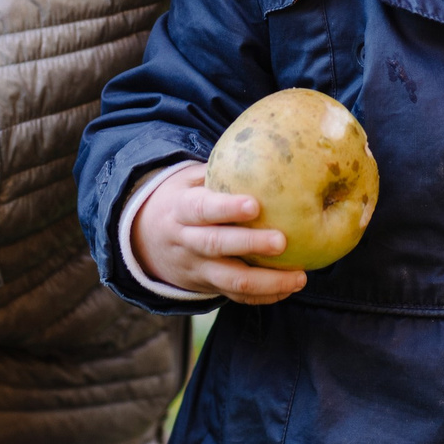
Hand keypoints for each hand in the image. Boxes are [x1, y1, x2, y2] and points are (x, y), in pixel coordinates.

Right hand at [130, 162, 308, 304]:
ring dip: (266, 281)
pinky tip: (289, 288)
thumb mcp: (189, 180)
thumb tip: (268, 147)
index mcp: (181, 209)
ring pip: (229, 281)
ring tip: (299, 278)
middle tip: (282, 241)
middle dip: (250, 245)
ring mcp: (196, 268)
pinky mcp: (207, 286)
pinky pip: (235, 297)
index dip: (226, 208)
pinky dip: (263, 296)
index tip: (255, 205)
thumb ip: (220, 171)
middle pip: (215, 245)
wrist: (145, 239)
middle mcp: (186, 241)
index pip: (201, 209)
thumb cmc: (183, 198)